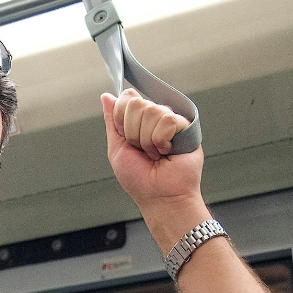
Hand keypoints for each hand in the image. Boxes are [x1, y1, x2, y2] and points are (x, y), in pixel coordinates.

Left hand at [102, 90, 203, 213]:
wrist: (159, 196)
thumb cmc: (139, 179)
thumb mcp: (116, 148)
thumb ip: (111, 121)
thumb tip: (106, 96)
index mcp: (138, 120)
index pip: (127, 97)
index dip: (121, 118)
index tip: (126, 138)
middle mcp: (154, 117)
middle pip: (136, 103)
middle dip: (133, 132)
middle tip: (142, 150)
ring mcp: (170, 121)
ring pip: (152, 111)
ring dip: (147, 140)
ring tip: (155, 154)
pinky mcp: (186, 126)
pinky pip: (167, 120)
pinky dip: (161, 141)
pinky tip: (167, 152)